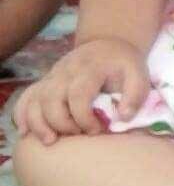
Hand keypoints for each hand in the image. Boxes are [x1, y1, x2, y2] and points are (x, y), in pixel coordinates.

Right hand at [13, 37, 148, 144]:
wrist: (109, 45)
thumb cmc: (124, 65)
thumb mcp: (139, 74)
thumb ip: (135, 95)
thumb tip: (123, 117)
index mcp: (91, 68)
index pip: (78, 94)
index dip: (84, 117)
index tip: (96, 130)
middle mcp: (67, 71)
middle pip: (51, 99)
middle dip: (62, 123)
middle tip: (78, 135)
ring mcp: (53, 76)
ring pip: (35, 100)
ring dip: (39, 123)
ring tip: (51, 140)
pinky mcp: (46, 82)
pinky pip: (27, 97)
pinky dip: (23, 114)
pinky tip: (26, 132)